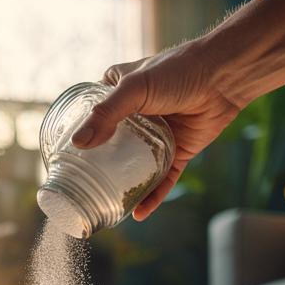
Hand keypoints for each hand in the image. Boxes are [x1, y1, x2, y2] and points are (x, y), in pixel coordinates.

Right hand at [72, 42, 244, 220]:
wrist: (223, 77)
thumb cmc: (177, 71)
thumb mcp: (135, 87)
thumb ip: (106, 114)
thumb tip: (79, 143)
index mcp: (118, 94)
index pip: (91, 118)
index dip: (77, 137)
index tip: (61, 159)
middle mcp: (135, 117)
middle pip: (110, 148)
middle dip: (97, 169)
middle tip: (79, 189)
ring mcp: (156, 137)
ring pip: (135, 167)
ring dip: (122, 187)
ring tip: (106, 207)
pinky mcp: (177, 152)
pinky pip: (162, 179)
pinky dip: (152, 196)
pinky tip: (139, 213)